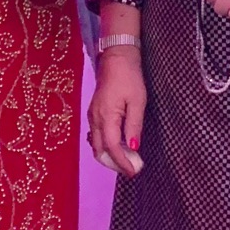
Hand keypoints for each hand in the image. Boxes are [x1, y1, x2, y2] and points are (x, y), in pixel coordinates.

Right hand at [88, 49, 145, 176]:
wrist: (116, 58)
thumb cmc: (129, 77)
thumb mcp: (137, 101)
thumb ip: (134, 126)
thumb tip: (133, 147)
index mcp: (106, 116)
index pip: (112, 147)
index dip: (122, 162)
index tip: (134, 172)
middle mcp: (95, 118)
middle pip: (100, 150)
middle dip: (114, 163)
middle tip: (131, 169)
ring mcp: (92, 116)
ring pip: (96, 144)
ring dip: (109, 156)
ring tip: (127, 159)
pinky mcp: (93, 112)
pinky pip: (96, 135)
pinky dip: (106, 146)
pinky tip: (118, 146)